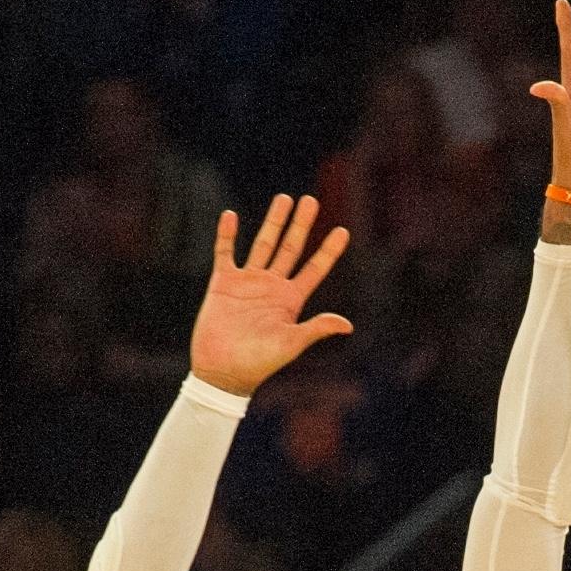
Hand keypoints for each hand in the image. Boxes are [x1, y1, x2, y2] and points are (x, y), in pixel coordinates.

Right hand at [189, 195, 352, 400]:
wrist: (223, 372)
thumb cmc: (259, 363)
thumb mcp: (291, 344)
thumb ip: (316, 328)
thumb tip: (348, 325)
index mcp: (291, 299)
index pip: (315, 269)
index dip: (329, 251)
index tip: (343, 231)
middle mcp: (272, 286)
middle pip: (291, 248)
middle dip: (301, 225)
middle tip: (311, 200)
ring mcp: (248, 282)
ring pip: (263, 244)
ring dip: (273, 222)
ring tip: (284, 198)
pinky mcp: (223, 283)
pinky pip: (225, 252)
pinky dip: (226, 235)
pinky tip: (230, 215)